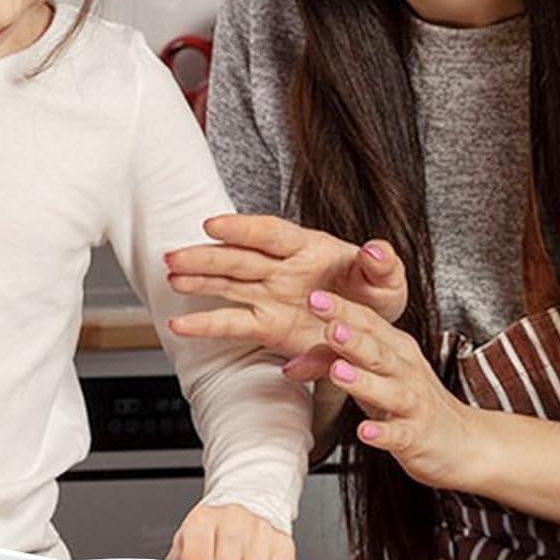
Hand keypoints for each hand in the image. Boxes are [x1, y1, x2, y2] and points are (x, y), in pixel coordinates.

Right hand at [164, 215, 407, 365]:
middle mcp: (282, 269)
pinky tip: (179, 324)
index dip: (241, 228)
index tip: (213, 225)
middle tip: (176, 256)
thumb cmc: (376, 297)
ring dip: (198, 279)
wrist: (373, 334)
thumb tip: (376, 249)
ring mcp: (270, 296)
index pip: (270, 233)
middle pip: (239, 257)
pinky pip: (231, 323)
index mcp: (310, 248)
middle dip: (207, 256)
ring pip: (228, 284)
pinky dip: (205, 325)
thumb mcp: (389, 281)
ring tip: (170, 276)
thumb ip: (383, 265)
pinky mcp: (266, 325)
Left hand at [302, 289, 482, 491]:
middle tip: (331, 326)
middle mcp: (406, 371)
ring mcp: (413, 403)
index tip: (315, 297)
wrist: (461, 441)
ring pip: (388, 389)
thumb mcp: (371, 376)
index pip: (368, 322)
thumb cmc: (409, 401)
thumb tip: (289, 365)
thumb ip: (329, 364)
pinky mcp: (417, 437)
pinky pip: (398, 434)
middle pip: (378, 350)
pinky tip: (365, 432)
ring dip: (363, 381)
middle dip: (353, 338)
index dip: (343, 309)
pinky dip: (382, 433)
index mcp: (395, 349)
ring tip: (339, 372)